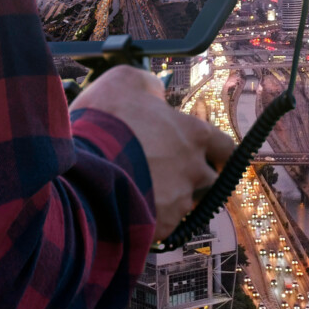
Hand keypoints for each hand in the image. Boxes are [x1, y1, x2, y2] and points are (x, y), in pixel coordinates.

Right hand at [71, 65, 235, 238]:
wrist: (83, 169)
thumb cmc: (105, 121)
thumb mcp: (124, 82)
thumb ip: (148, 86)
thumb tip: (155, 92)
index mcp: (194, 135)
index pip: (225, 147)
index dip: (213, 150)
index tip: (203, 153)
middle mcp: (195, 170)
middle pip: (208, 179)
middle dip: (192, 178)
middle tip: (166, 174)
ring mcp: (180, 201)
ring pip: (185, 204)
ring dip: (170, 199)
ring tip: (142, 193)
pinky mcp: (161, 227)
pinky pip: (164, 226)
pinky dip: (151, 220)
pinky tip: (130, 210)